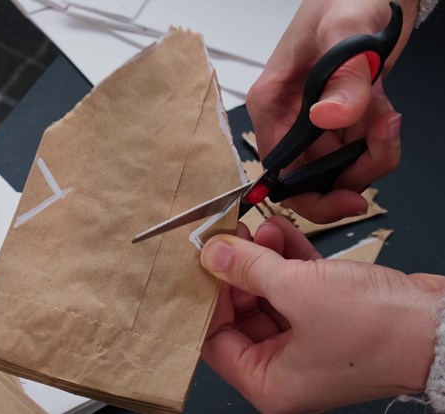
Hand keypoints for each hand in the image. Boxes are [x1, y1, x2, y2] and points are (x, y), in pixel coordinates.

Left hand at [200, 216, 443, 412]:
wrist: (442, 326)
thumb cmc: (378, 330)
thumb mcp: (297, 290)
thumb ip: (247, 269)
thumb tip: (212, 254)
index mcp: (270, 381)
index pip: (215, 340)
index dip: (209, 298)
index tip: (207, 262)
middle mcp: (287, 366)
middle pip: (242, 312)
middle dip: (238, 270)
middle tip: (232, 238)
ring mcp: (308, 339)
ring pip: (270, 294)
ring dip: (264, 258)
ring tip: (260, 227)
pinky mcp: (329, 316)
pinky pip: (296, 286)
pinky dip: (288, 259)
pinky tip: (281, 232)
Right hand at [247, 0, 419, 222]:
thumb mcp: (346, 29)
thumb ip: (344, 76)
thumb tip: (329, 118)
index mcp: (272, 105)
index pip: (279, 172)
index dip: (311, 196)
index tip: (349, 199)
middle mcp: (289, 120)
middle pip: (314, 178)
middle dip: (354, 169)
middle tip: (381, 137)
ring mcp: (316, 123)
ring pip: (342, 169)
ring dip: (373, 151)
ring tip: (383, 111)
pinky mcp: (341, 121)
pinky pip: (360, 152)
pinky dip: (380, 141)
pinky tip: (383, 109)